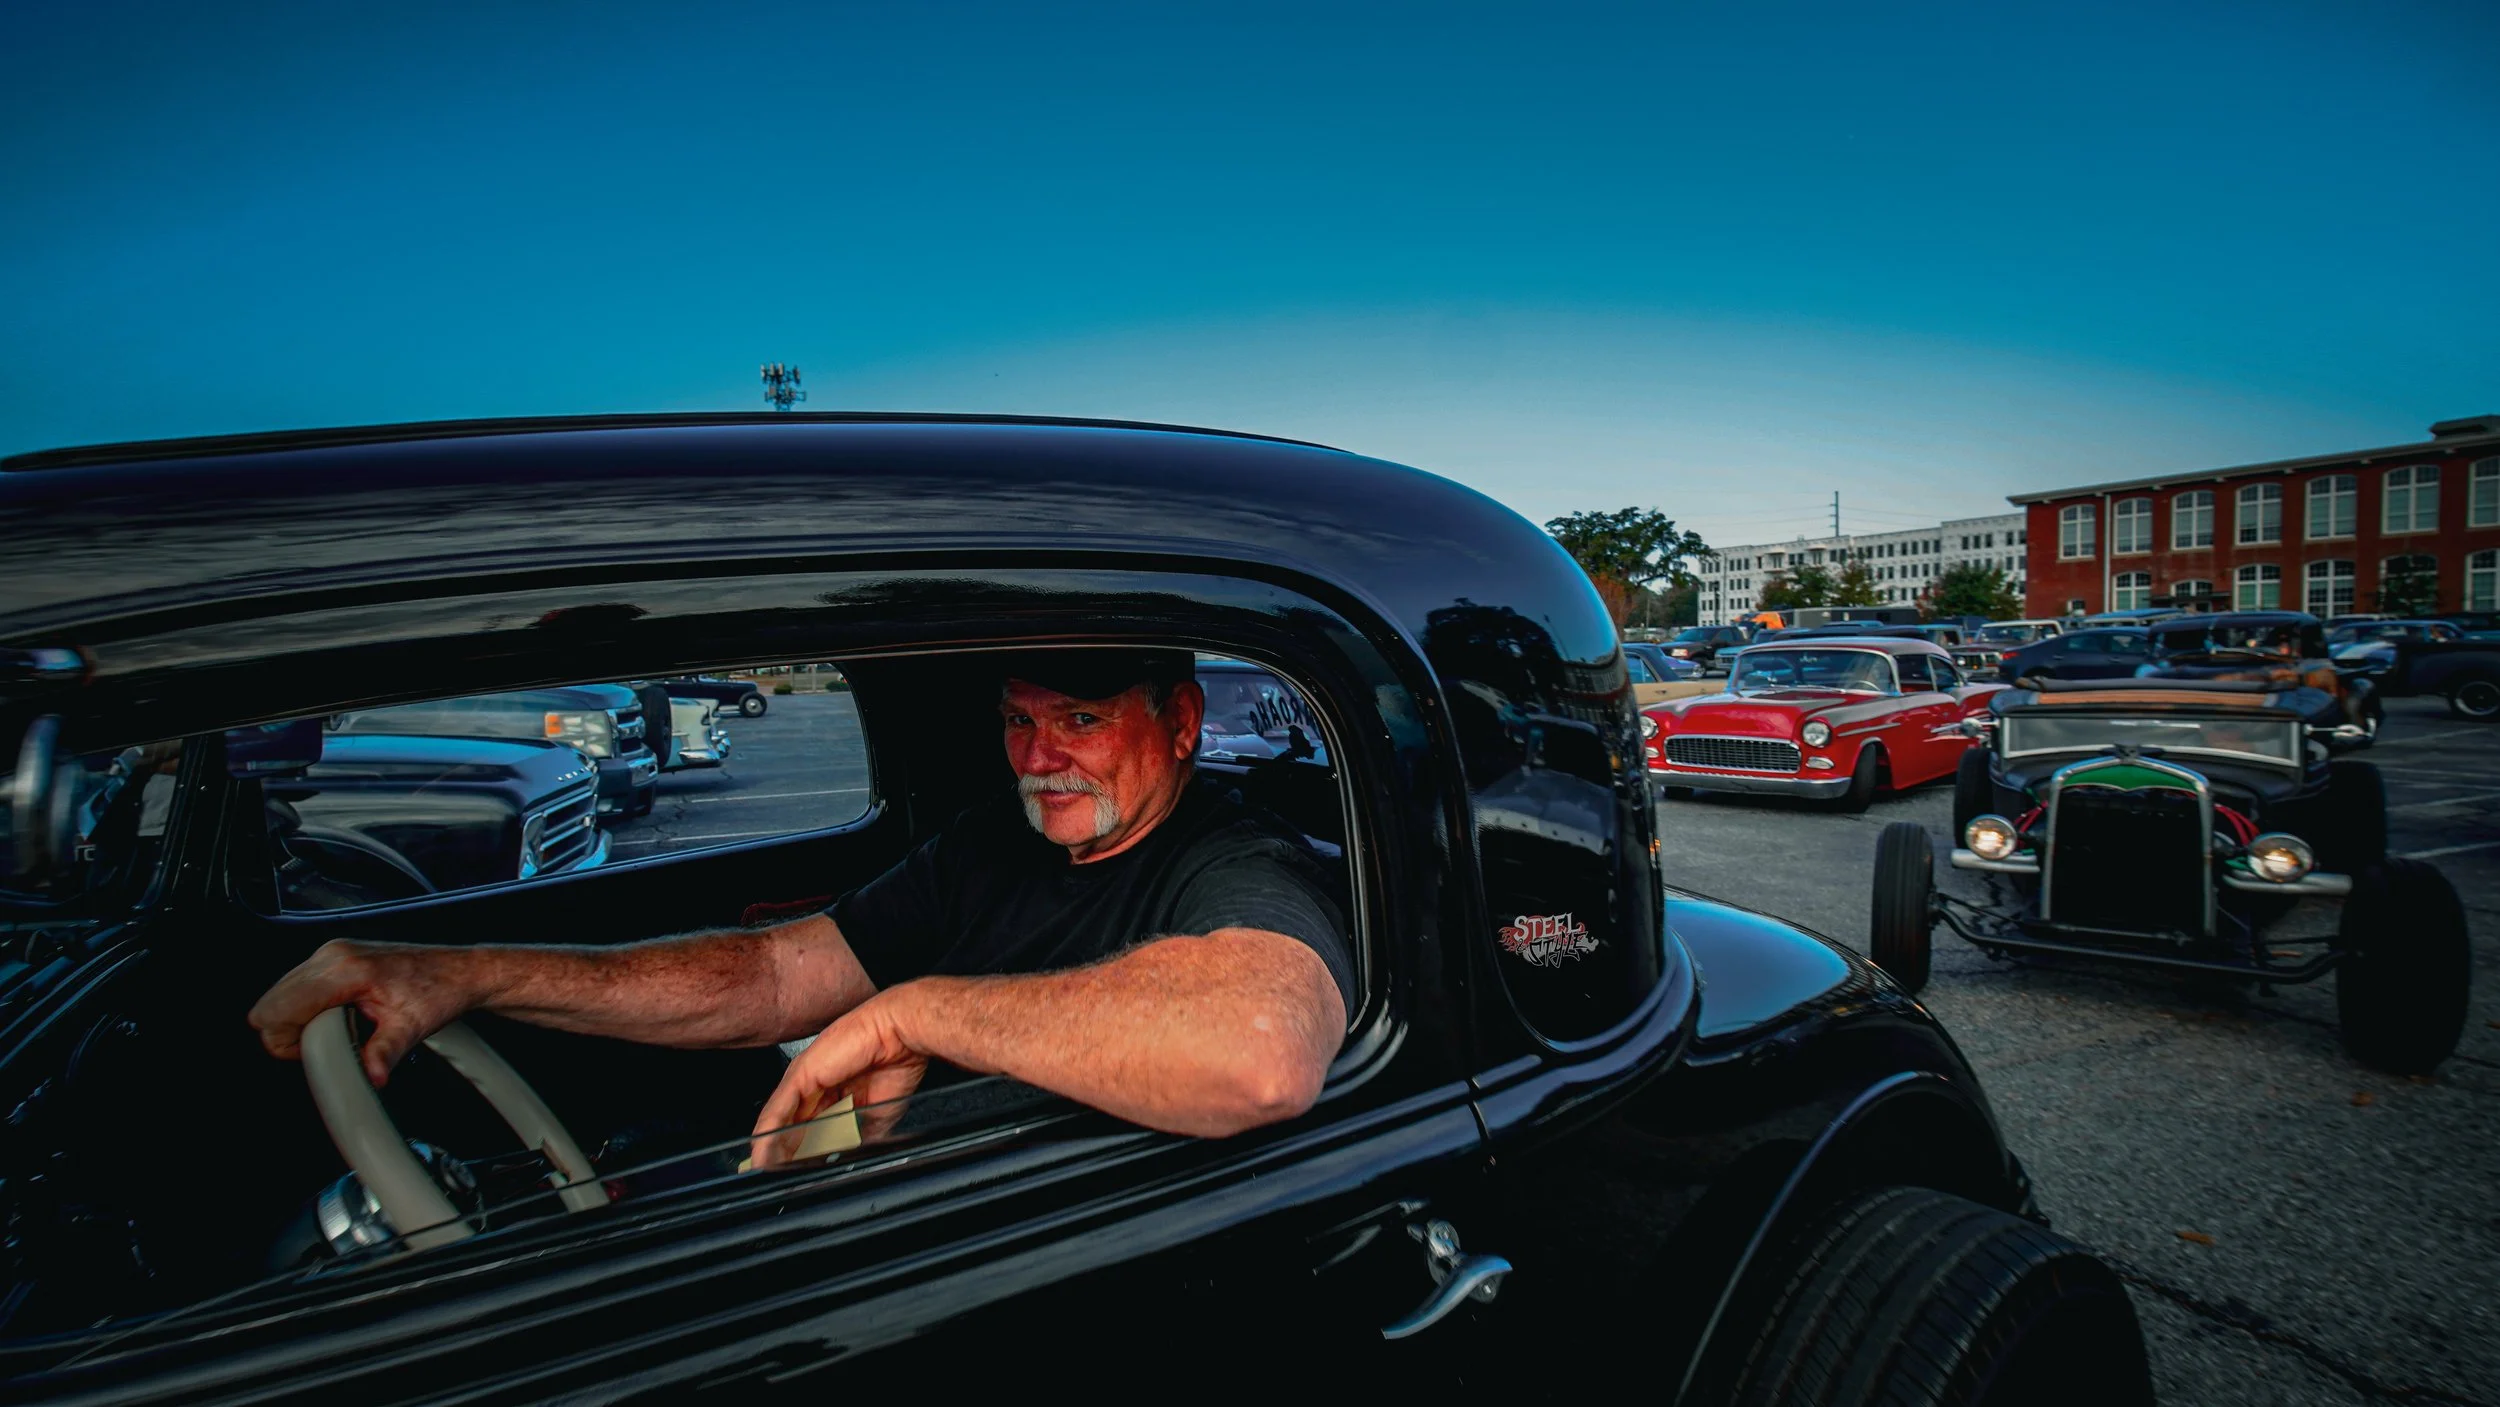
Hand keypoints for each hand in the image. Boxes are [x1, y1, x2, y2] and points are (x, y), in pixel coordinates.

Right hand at [248, 940, 478, 1086]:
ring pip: (280, 997)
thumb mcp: (412, 1028)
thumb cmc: (440, 991)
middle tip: (333, 1042)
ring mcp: (331, 953)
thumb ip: (385, 1052)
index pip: (275, 1009)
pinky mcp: (334, 957)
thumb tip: (372, 1077)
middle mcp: (332, 955)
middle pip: (269, 1005)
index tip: (316, 1051)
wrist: (461, 971)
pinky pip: (298, 989)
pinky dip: (310, 1009)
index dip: (286, 1041)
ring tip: (343, 1027)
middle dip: (291, 1034)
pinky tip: (343, 1015)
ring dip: (301, 1022)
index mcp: (345, 970)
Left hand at [749, 985, 933, 1167]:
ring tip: (765, 1172)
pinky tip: (763, 1154)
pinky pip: (777, 1110)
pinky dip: (768, 1134)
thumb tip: (838, 1159)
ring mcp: (804, 1078)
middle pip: (790, 1125)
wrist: (901, 1038)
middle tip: (777, 1177)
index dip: (800, 1152)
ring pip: (779, 1120)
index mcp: (832, 1093)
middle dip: (783, 1153)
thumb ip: (853, 1137)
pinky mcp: (800, 1075)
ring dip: (771, 1148)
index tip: (793, 1174)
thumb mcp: (874, 1118)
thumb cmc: (895, 1066)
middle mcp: (814, 1085)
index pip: (808, 1127)